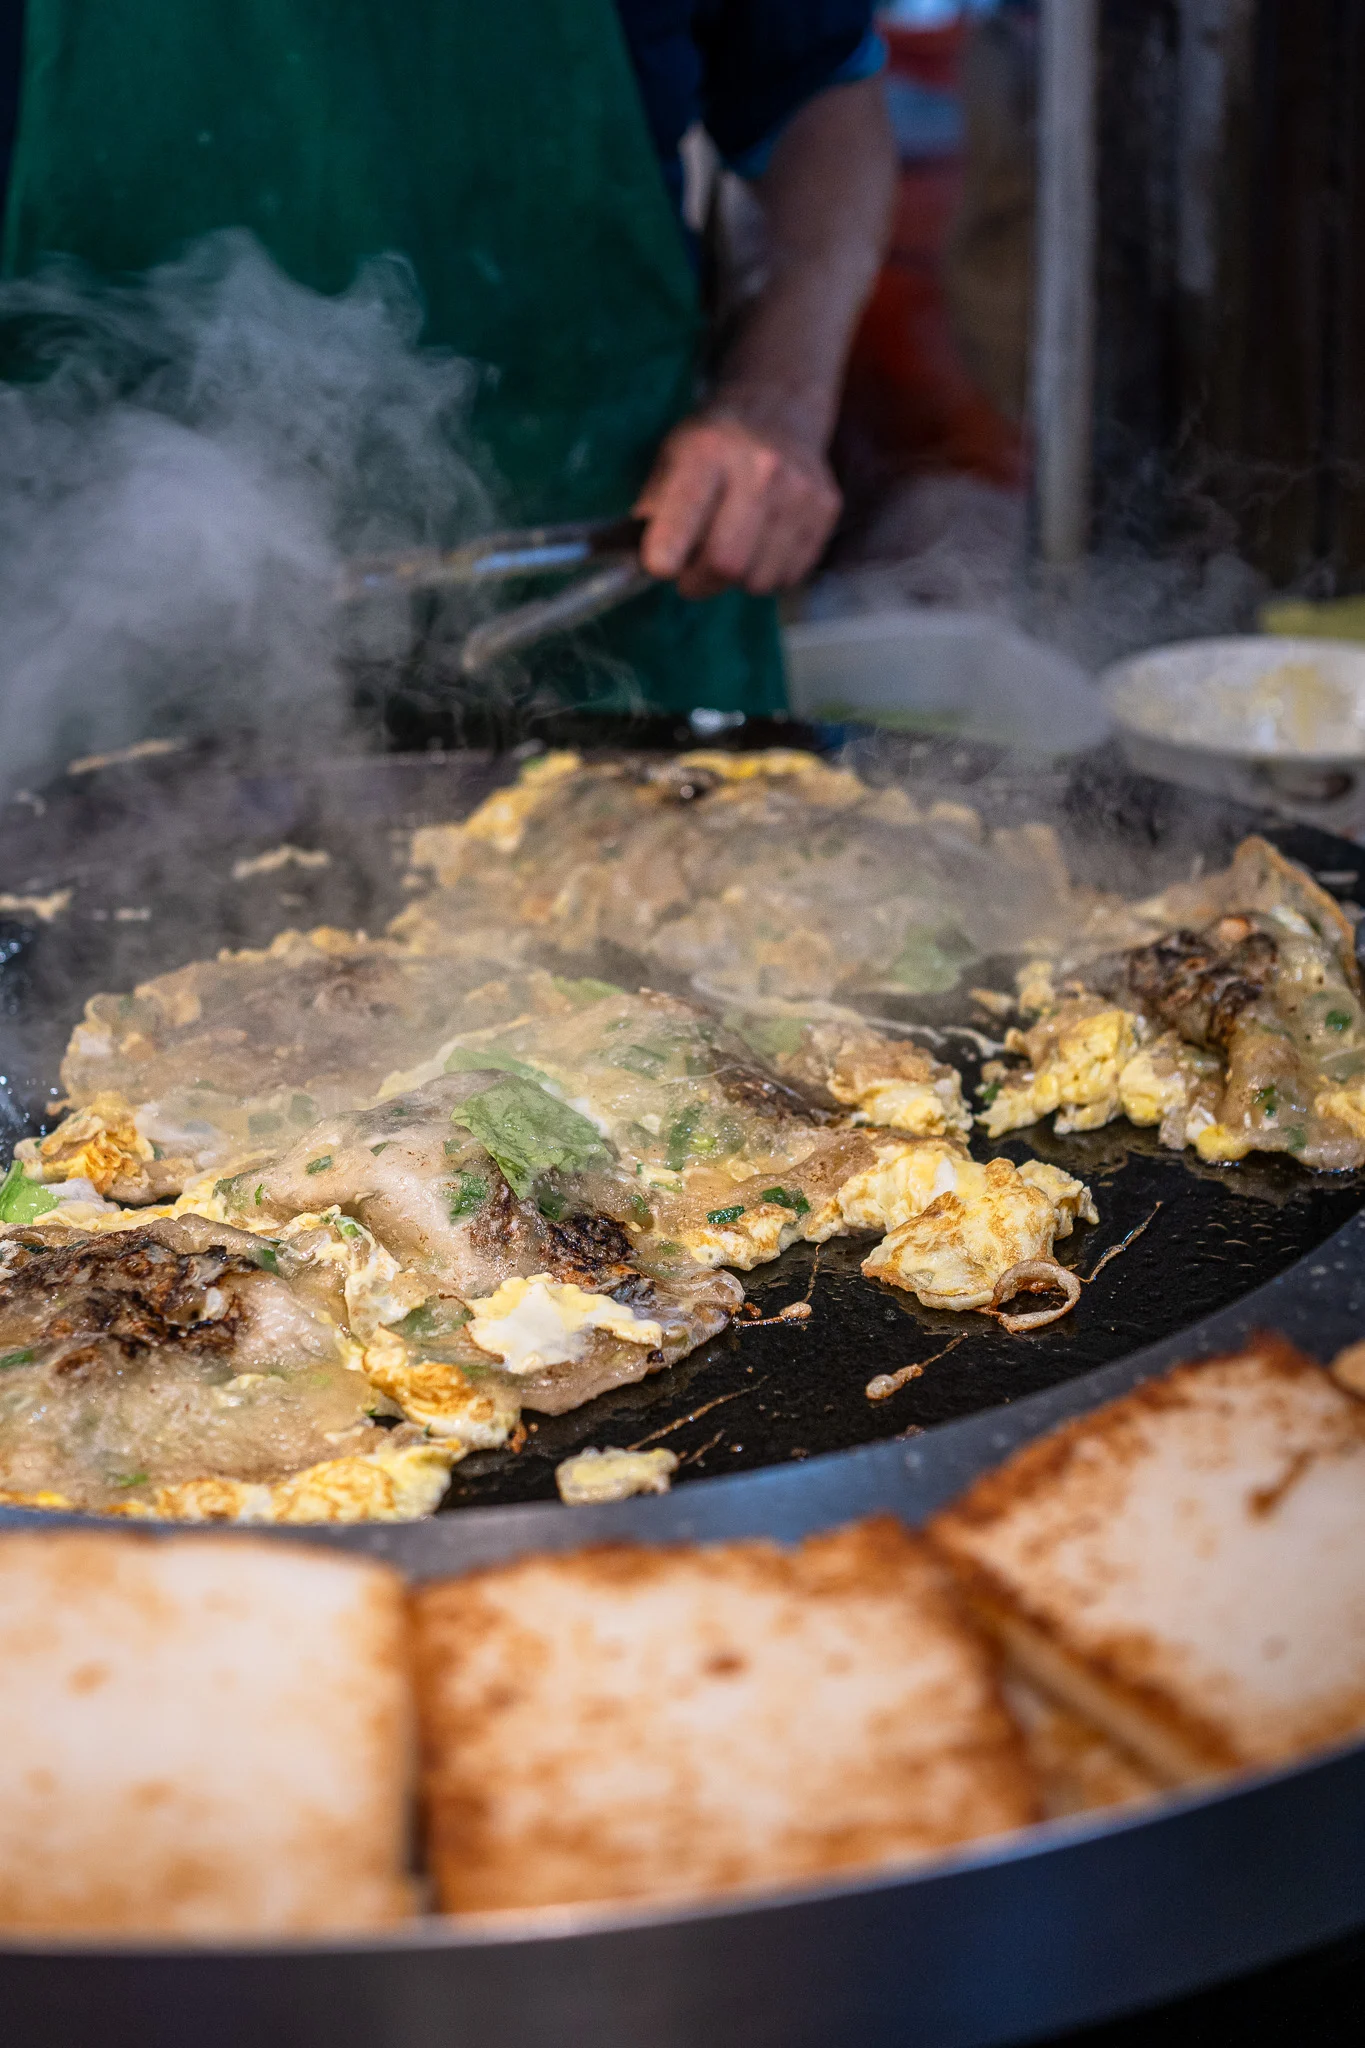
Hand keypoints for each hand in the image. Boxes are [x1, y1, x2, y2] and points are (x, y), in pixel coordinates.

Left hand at [635, 410, 841, 598]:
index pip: (685, 518)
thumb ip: (654, 512)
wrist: (778, 411)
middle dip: (700, 582)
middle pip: (726, 564)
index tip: (660, 568)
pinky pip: (790, 575)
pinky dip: (768, 572)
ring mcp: (799, 490)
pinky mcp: (825, 509)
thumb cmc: (711, 447)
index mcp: (708, 453)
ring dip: (737, 579)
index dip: (666, 556)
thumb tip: (636, 563)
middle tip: (690, 575)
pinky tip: (760, 544)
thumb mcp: (670, 460)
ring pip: (760, 580)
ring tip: (730, 549)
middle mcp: (760, 468)